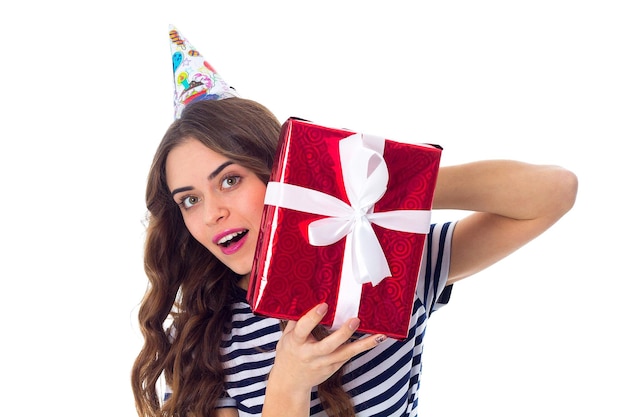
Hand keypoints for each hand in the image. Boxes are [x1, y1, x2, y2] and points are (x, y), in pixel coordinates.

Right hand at [262, 303, 385, 415]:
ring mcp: (323, 363)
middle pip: (328, 345)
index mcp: (296, 342)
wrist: (290, 383)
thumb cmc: (288, 353)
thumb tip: (304, 298)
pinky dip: (361, 348)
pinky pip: (347, 356)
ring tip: (379, 336)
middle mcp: (310, 354)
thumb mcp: (286, 337)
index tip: (324, 305)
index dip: (313, 317)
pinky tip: (374, 340)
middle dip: (343, 333)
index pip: (304, 329)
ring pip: (345, 354)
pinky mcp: (332, 368)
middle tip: (355, 320)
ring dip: (363, 345)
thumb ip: (295, 320)